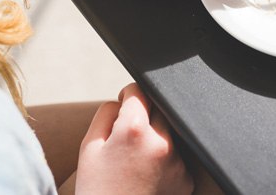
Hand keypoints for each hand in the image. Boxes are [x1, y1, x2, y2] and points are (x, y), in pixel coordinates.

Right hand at [75, 83, 193, 194]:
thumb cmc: (96, 189)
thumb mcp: (89, 147)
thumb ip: (106, 113)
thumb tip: (125, 99)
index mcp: (133, 130)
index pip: (139, 91)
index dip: (128, 95)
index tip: (124, 103)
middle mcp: (161, 142)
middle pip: (158, 108)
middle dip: (144, 114)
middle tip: (127, 134)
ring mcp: (177, 161)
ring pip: (169, 131)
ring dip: (156, 135)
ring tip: (135, 159)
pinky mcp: (186, 179)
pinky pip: (177, 155)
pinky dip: (164, 158)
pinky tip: (147, 174)